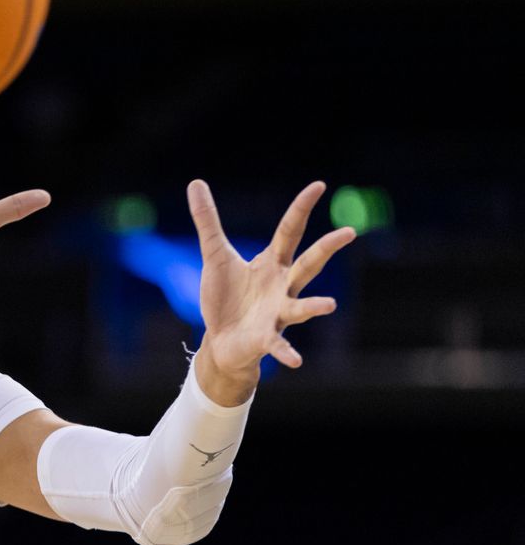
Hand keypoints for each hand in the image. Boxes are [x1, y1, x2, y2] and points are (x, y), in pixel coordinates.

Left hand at [187, 180, 355, 395]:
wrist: (221, 340)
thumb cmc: (225, 296)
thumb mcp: (215, 255)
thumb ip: (208, 221)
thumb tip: (195, 182)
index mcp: (271, 263)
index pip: (290, 230)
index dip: (302, 208)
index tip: (318, 185)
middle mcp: (282, 286)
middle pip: (308, 263)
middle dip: (327, 248)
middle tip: (349, 232)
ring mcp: (277, 313)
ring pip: (301, 306)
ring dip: (314, 306)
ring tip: (329, 305)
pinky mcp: (265, 338)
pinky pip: (278, 345)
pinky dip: (286, 352)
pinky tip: (295, 361)